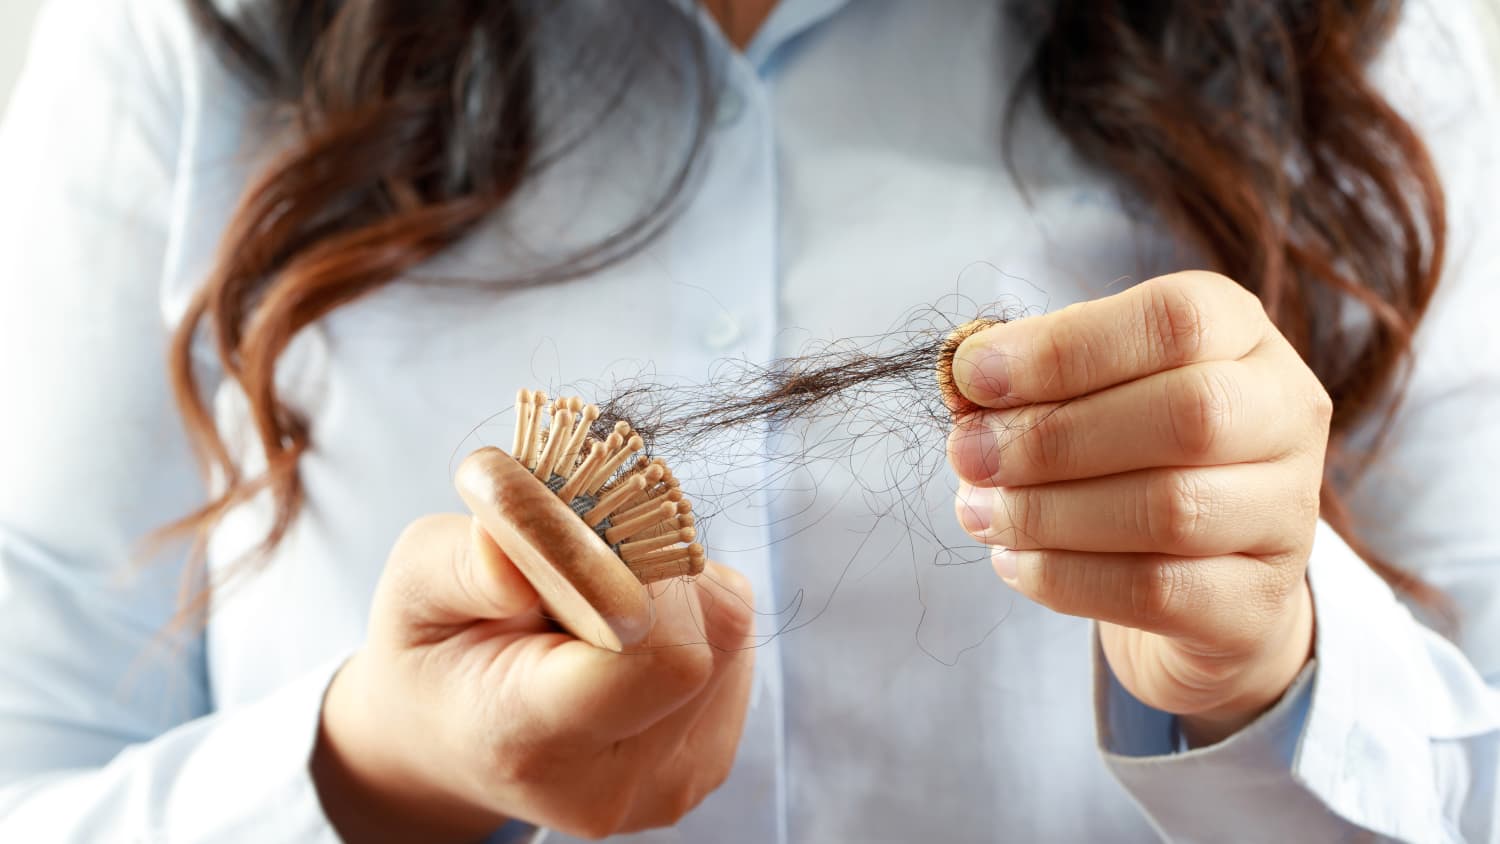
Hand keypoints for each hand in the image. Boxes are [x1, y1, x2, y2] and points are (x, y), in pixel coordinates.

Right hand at [312, 513, 754, 841]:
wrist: (452, 739)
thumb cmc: (434, 653)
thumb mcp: (414, 587)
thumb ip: (465, 561)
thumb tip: (538, 538)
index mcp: (528, 740)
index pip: (656, 660)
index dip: (642, 580)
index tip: (589, 537)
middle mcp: (612, 782)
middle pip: (701, 637)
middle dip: (653, 570)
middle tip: (586, 559)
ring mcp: (670, 783)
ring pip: (726, 631)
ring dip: (674, 588)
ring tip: (597, 602)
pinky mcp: (707, 763)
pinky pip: (733, 649)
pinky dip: (690, 617)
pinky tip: (627, 633)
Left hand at [946, 271, 1325, 744]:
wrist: (1196, 581)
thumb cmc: (1123, 456)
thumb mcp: (1081, 393)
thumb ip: (1025, 379)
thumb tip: (961, 376)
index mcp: (1241, 335)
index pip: (1175, 319)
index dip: (1064, 347)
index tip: (971, 375)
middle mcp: (1284, 415)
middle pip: (1187, 414)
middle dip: (1053, 436)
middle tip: (968, 454)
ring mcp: (1286, 515)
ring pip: (1171, 510)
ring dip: (1049, 512)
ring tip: (979, 511)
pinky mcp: (1257, 604)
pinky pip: (1157, 592)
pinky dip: (1066, 578)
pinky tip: (1013, 563)